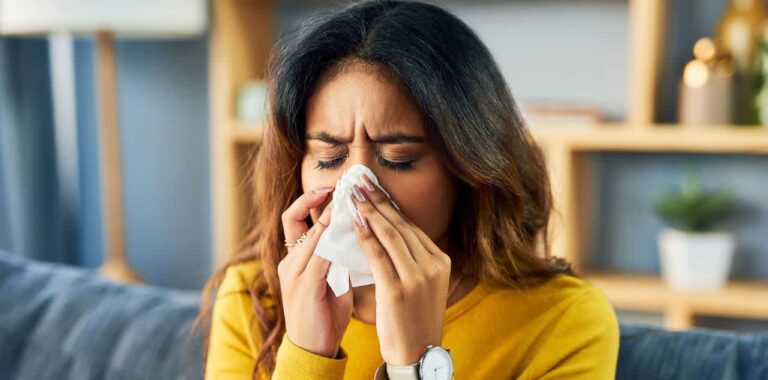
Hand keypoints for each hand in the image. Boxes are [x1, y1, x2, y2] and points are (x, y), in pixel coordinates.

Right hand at [278, 188, 352, 357]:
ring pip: (310, 233)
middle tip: (339, 184)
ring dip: (330, 214)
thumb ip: (336, 259)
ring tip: (348, 200)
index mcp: (293, 260)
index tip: (334, 187)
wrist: (313, 350)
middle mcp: (288, 262)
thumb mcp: (330, 281)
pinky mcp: (304, 285)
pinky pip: (320, 254)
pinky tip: (350, 230)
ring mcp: (293, 273)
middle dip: (316, 197)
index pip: (296, 219)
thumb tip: (356, 237)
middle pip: (294, 217)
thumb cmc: (324, 317)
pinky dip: (334, 239)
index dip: (312, 200)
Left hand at [351, 174, 451, 364]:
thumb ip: (413, 259)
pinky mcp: (398, 289)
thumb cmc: (415, 319)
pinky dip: (365, 236)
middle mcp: (432, 265)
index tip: (374, 187)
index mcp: (441, 261)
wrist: (417, 353)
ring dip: (368, 211)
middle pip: (401, 225)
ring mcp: (417, 277)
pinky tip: (353, 222)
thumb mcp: (424, 284)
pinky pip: (378, 255)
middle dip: (378, 200)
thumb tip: (392, 232)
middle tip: (359, 181)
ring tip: (352, 194)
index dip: (390, 204)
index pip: (411, 226)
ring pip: (390, 235)